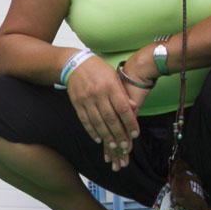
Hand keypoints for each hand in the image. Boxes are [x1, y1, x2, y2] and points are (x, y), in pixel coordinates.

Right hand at [66, 56, 140, 170]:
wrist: (75, 63)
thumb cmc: (98, 69)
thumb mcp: (114, 76)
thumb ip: (123, 93)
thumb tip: (134, 108)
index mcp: (110, 86)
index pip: (123, 108)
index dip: (130, 123)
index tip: (135, 134)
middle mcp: (98, 94)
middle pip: (111, 118)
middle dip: (119, 134)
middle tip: (125, 146)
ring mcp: (86, 99)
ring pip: (98, 122)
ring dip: (106, 136)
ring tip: (113, 146)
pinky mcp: (77, 104)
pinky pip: (85, 120)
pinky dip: (92, 131)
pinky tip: (98, 139)